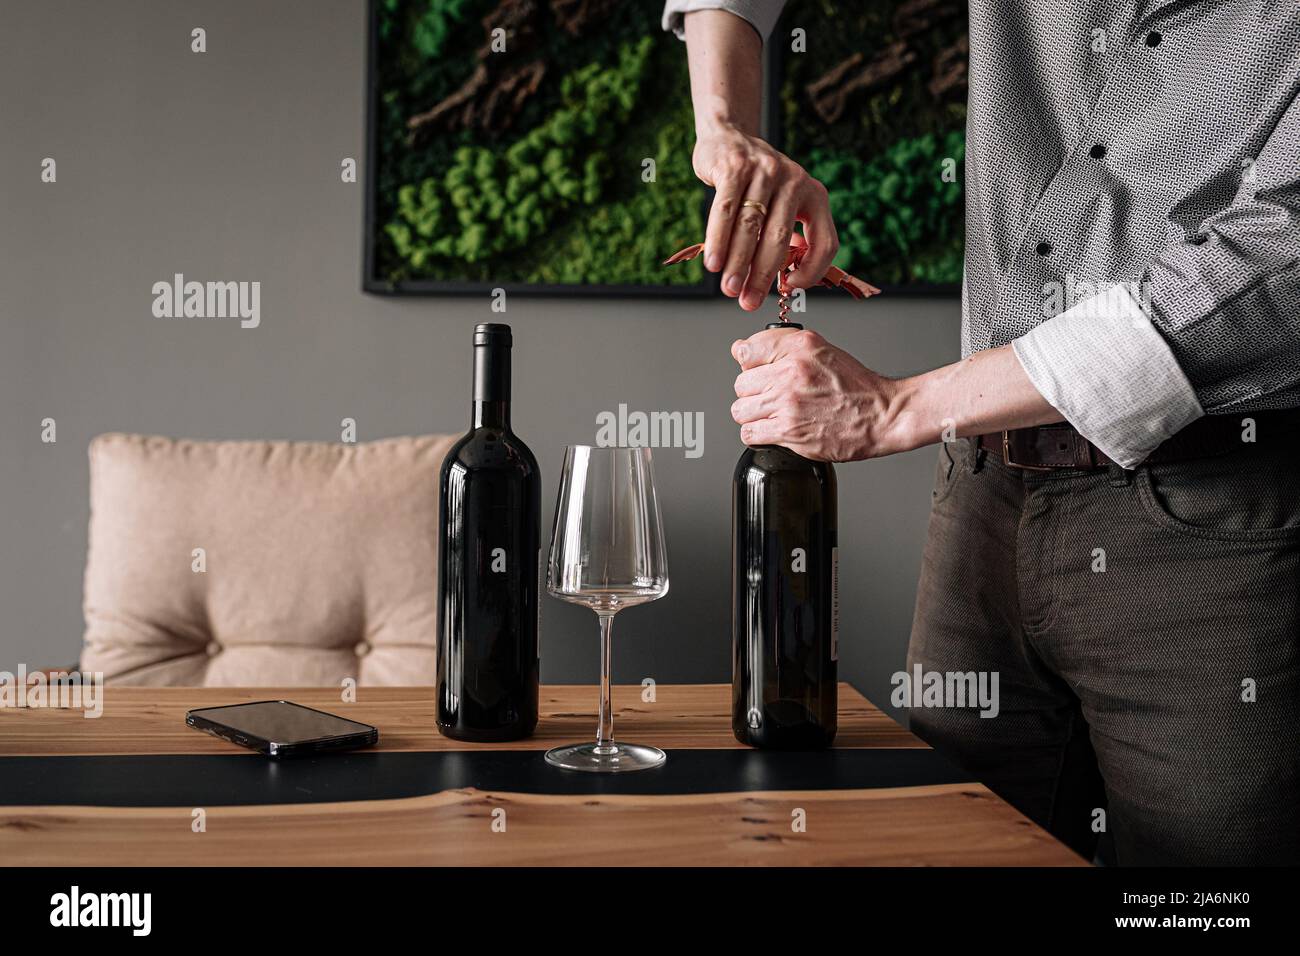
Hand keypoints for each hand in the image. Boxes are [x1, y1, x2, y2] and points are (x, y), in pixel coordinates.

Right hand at [693, 125, 839, 310]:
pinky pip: (725, 210)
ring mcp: (765, 171)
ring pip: (750, 227)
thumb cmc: (756, 183)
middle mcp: (795, 180)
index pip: (825, 241)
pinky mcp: (735, 167)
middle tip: (748, 301)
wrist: (728, 137)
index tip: (789, 289)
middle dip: (762, 275)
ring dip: (737, 263)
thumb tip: (777, 283)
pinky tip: (713, 262)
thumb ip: (784, 236)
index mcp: (815, 195)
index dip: (811, 271)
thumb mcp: (782, 203)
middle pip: (779, 238)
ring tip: (729, 288)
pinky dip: (718, 240)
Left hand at [730, 326, 900, 460]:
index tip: (759, 371)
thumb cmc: (857, 386)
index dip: (750, 364)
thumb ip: (780, 345)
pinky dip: (758, 434)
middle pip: (741, 384)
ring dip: (754, 415)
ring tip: (774, 415)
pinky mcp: (788, 431)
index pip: (746, 350)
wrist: (883, 414)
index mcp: (799, 348)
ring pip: (741, 410)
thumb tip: (740, 349)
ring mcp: (788, 403)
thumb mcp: (820, 349)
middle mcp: (791, 372)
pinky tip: (774, 429)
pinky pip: (750, 433)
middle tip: (773, 396)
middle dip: (754, 392)